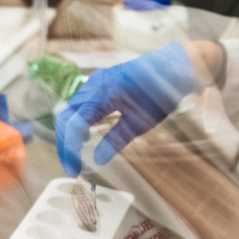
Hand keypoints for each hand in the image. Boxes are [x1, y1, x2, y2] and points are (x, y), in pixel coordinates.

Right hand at [55, 42, 201, 175]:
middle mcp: (93, 85)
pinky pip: (80, 103)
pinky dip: (78, 120)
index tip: (74, 170)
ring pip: (70, 109)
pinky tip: (87, 134)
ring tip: (77, 154)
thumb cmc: (160, 93)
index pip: (73, 124)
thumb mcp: (141, 123)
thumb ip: (116, 140)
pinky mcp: (100, 82)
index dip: (70, 149)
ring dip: (70, 132)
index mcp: (101, 94)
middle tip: (72, 166)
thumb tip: (98, 160)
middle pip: (65, 116)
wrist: (174, 67)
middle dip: (65, 143)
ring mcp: (95, 81)